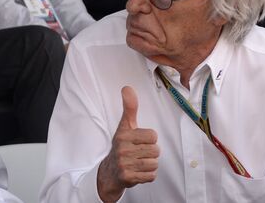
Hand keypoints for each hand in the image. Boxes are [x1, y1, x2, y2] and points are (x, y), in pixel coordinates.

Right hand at [97, 86, 159, 202]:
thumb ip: (129, 107)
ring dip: (149, 164)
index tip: (139, 141)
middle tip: (139, 153)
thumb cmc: (122, 145)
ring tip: (139, 162)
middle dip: (150, 153)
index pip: (153, 136)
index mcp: (123, 135)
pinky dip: (147, 176)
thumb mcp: (124, 126)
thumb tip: (127, 87)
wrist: (109, 172)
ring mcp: (124, 164)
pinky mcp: (127, 177)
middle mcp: (122, 149)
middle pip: (155, 150)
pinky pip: (151, 176)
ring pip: (154, 163)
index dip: (150, 139)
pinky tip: (138, 172)